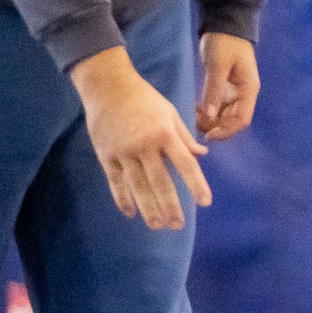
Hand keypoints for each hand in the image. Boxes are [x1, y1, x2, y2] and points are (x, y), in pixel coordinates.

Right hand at [69, 47, 210, 229]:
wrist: (107, 87)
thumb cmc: (144, 98)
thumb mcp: (170, 112)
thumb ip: (185, 137)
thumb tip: (202, 155)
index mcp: (164, 134)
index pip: (185, 164)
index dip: (196, 184)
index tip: (205, 202)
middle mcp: (144, 145)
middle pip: (160, 181)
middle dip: (170, 206)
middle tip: (178, 226)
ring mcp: (123, 152)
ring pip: (137, 186)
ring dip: (148, 208)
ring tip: (157, 225)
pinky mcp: (105, 155)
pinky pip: (115, 181)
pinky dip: (122, 198)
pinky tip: (130, 213)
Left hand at [196, 32, 260, 140]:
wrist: (224, 24)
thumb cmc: (225, 42)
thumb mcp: (218, 65)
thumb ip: (214, 90)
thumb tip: (210, 115)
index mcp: (248, 89)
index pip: (242, 119)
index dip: (226, 130)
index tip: (208, 135)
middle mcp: (244, 93)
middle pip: (232, 120)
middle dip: (215, 126)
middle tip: (194, 123)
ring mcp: (235, 91)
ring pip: (224, 115)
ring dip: (210, 119)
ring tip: (192, 114)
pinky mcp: (225, 87)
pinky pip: (218, 106)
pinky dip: (208, 110)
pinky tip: (195, 107)